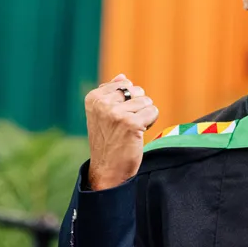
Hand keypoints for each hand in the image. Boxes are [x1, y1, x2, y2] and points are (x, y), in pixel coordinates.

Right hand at [85, 74, 158, 190]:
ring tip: (131, 131)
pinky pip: (153, 112)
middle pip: (137, 91)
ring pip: (147, 102)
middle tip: (125, 126)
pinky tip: (138, 134)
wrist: (107, 170)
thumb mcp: (103, 115)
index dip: (128, 101)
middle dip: (138, 107)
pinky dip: (151, 123)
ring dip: (144, 116)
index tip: (117, 118)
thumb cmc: (108, 141)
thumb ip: (112, 94)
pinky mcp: (130, 123)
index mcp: (93, 97)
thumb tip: (122, 76)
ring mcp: (116, 113)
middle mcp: (102, 103)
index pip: (125, 84)